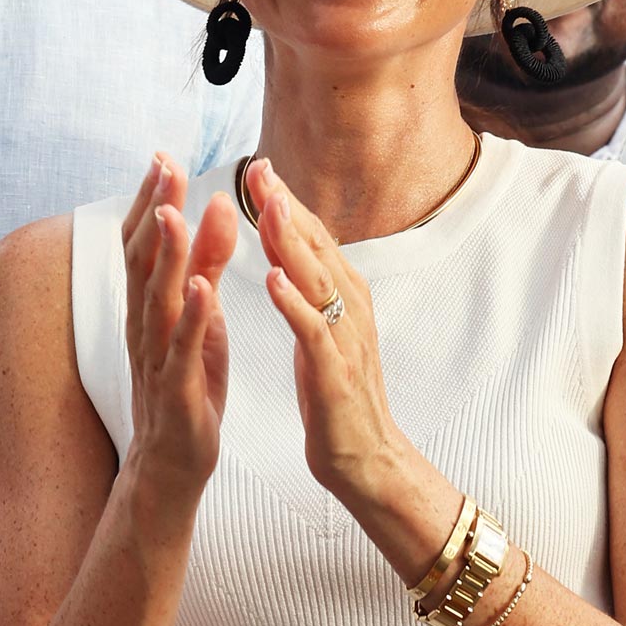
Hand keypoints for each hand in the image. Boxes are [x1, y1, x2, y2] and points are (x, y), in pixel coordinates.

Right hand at [121, 154, 238, 505]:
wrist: (171, 466)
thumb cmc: (187, 390)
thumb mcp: (200, 321)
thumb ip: (207, 272)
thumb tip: (217, 215)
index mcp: (151, 309)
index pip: (143, 244)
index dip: (151, 200)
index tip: (163, 156)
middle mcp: (145, 327)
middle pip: (142, 259)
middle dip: (154, 209)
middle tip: (166, 163)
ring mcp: (158, 359)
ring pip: (157, 299)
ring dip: (167, 254)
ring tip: (176, 212)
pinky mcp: (178, 391)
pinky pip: (181, 350)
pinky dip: (190, 316)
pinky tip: (200, 287)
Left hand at [247, 159, 401, 507]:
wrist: (365, 459)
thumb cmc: (336, 394)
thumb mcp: (320, 330)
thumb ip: (307, 286)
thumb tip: (285, 241)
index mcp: (344, 298)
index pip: (313, 239)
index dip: (287, 202)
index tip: (260, 167)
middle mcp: (351, 309)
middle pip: (318, 248)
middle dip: (288, 207)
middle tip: (261, 169)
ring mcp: (346, 340)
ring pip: (319, 280)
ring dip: (293, 242)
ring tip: (266, 208)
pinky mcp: (336, 374)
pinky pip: (314, 331)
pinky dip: (294, 302)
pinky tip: (273, 279)